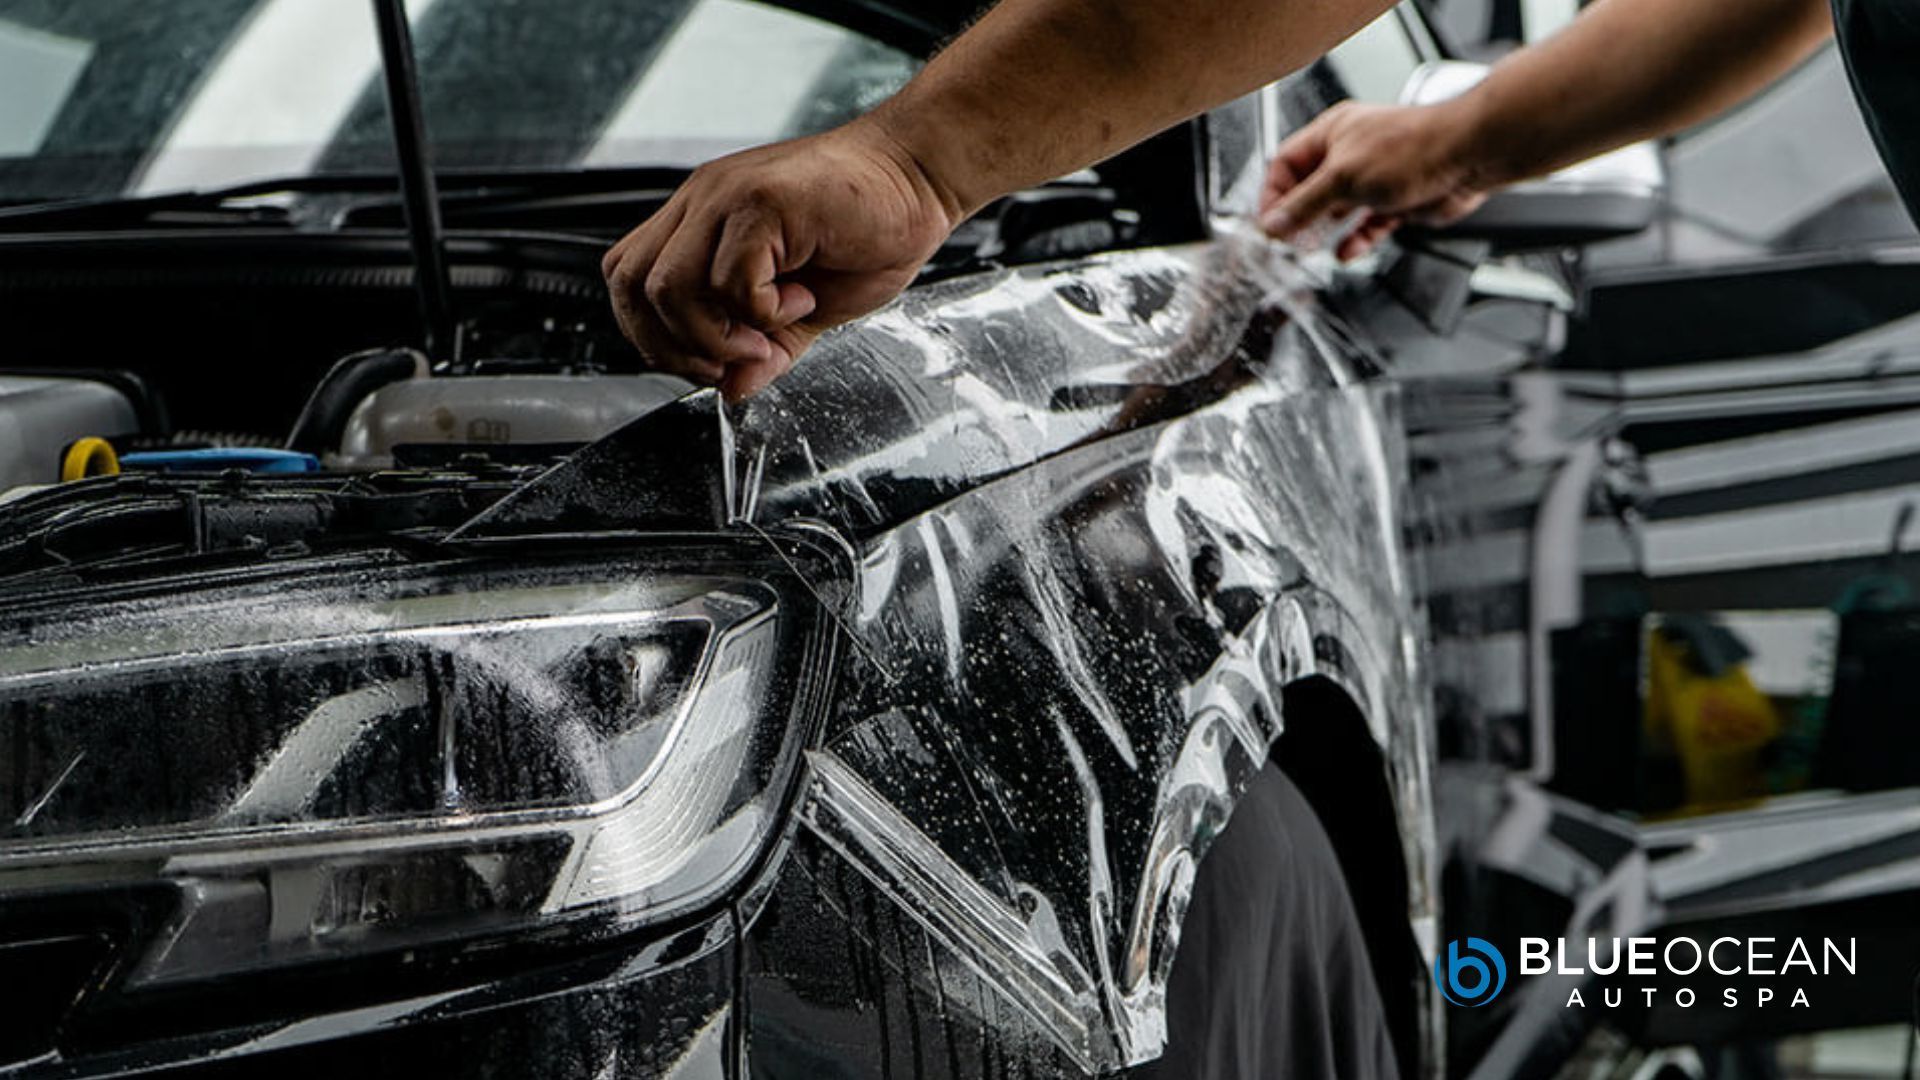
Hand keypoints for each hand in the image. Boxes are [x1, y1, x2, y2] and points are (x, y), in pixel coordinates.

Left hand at [602, 120, 958, 399]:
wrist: (920, 176)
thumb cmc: (870, 228)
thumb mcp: (806, 309)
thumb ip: (765, 349)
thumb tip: (732, 392)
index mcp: (701, 221)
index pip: (630, 282)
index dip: (655, 335)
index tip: (711, 362)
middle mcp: (703, 203)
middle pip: (633, 285)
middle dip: (676, 344)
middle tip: (736, 358)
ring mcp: (726, 198)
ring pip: (670, 286)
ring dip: (718, 333)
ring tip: (774, 331)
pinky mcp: (761, 202)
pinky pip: (730, 279)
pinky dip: (763, 311)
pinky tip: (802, 300)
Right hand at [1257, 100, 1493, 259]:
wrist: (1468, 155)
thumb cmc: (1414, 147)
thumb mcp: (1343, 177)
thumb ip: (1305, 204)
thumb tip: (1273, 223)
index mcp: (1331, 134)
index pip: (1285, 165)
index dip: (1273, 195)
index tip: (1269, 224)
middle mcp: (1350, 154)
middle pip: (1309, 189)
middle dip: (1297, 217)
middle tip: (1286, 241)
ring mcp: (1373, 179)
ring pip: (1337, 211)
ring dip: (1324, 231)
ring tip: (1309, 249)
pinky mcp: (1394, 201)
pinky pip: (1366, 225)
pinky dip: (1356, 240)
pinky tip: (1346, 251)